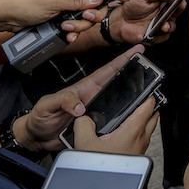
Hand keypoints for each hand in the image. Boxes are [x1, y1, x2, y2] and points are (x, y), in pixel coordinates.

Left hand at [0, 0, 108, 40]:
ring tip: (64, 27)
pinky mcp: (63, 22)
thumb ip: (78, 1)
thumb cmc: (29, 2)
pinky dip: (73, 33)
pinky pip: (76, 29)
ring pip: (87, 20)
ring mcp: (69, 10)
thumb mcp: (55, 0)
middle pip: (97, 7)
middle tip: (82, 18)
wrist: (10, 17)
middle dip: (91, 16)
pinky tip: (66, 35)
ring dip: (79, 26)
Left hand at [18, 44, 144, 150]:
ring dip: (132, 99)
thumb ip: (63, 101)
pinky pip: (113, 121)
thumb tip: (80, 107)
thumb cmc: (40, 117)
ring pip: (119, 103)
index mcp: (85, 87)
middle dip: (135, 75)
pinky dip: (124, 119)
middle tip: (151, 70)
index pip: (107, 70)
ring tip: (148, 93)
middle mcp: (94, 97)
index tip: (137, 51)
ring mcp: (96, 111)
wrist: (37, 138)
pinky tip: (134, 117)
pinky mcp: (96, 126)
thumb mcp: (48, 104)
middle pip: (118, 84)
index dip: (122, 60)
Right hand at [72, 94, 157, 154]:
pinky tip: (126, 133)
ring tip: (133, 114)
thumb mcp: (84, 142)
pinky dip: (138, 133)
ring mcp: (140, 149)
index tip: (148, 89)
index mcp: (133, 131)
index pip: (148, 107)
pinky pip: (142, 140)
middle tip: (143, 99)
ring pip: (148, 129)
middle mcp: (141, 140)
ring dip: (144, 120)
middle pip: (152, 117)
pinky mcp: (137, 157)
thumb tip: (84, 117)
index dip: (149, 95)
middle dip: (149, 107)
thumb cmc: (99, 169)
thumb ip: (83, 123)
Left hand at [110, 0, 182, 44]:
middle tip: (180, 4)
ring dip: (169, 25)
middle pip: (178, 9)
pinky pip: (164, 36)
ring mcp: (163, 22)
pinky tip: (154, 33)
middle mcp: (165, 11)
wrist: (122, 22)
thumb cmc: (132, 7)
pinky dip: (159, 36)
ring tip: (164, 25)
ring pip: (173, 24)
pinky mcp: (159, 34)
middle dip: (181, 7)